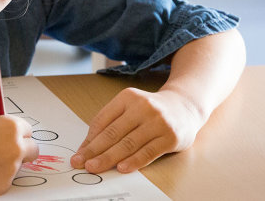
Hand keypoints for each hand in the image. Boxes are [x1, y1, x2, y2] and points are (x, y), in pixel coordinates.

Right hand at [0, 114, 37, 194]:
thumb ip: (1, 129)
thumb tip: (14, 137)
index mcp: (11, 127)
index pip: (28, 131)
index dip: (17, 134)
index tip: (11, 138)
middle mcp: (15, 148)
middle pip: (32, 150)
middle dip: (21, 151)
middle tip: (5, 151)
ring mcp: (9, 169)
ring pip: (16, 167)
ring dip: (5, 164)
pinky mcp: (1, 186)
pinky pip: (4, 180)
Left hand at [70, 88, 203, 173]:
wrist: (185, 106)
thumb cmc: (151, 110)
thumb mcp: (130, 107)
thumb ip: (111, 122)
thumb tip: (89, 146)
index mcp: (128, 97)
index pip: (103, 120)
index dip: (89, 139)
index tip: (79, 153)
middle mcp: (143, 107)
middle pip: (113, 133)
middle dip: (94, 150)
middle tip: (80, 163)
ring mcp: (158, 122)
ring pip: (128, 144)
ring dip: (109, 158)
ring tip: (95, 167)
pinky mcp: (170, 137)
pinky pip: (148, 152)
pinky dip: (133, 161)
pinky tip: (121, 168)